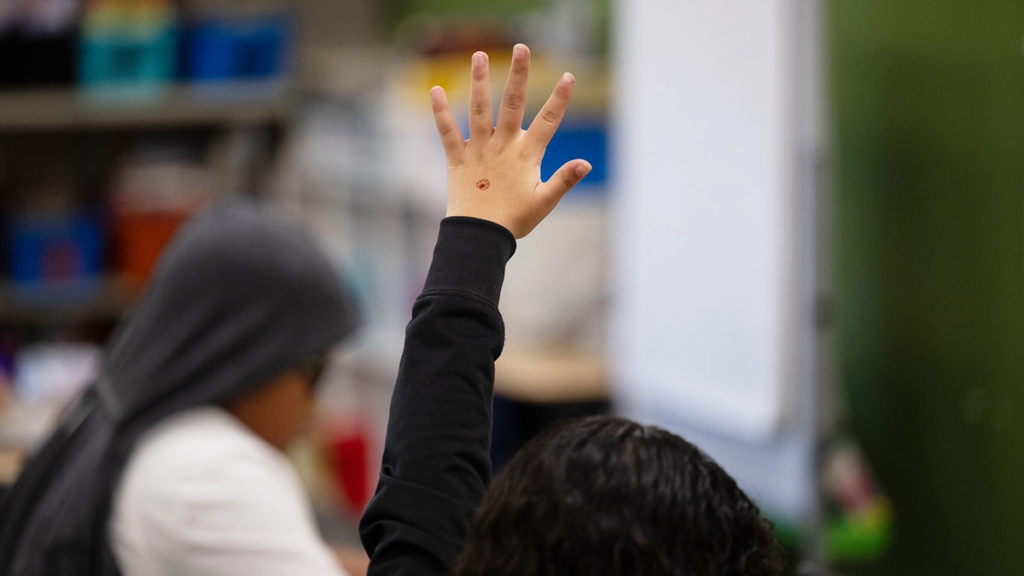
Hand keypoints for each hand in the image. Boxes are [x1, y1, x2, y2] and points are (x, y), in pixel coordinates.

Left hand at [430, 44, 591, 238]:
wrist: (479, 237)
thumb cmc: (514, 220)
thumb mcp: (545, 201)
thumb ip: (564, 180)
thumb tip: (586, 163)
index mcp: (526, 155)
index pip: (548, 121)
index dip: (560, 98)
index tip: (569, 75)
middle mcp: (503, 146)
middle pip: (513, 104)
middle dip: (519, 75)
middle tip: (521, 48)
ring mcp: (479, 150)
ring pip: (480, 110)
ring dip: (480, 82)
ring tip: (479, 55)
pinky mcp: (458, 159)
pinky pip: (447, 132)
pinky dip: (440, 112)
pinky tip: (435, 89)